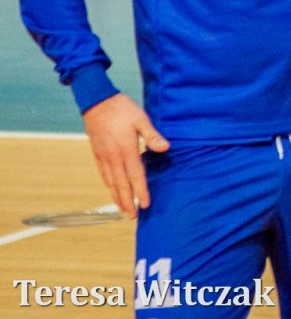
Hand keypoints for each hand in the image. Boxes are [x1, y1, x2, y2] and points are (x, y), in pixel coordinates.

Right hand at [82, 93, 167, 216]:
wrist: (96, 102)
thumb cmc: (122, 109)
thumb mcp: (141, 118)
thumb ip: (152, 135)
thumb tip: (165, 148)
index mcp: (126, 149)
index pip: (135, 175)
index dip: (141, 191)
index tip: (145, 204)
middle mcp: (113, 157)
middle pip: (121, 184)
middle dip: (127, 201)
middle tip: (133, 216)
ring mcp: (103, 156)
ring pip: (110, 182)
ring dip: (117, 197)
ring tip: (123, 209)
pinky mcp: (97, 153)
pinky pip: (103, 174)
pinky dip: (109, 185)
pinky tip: (112, 189)